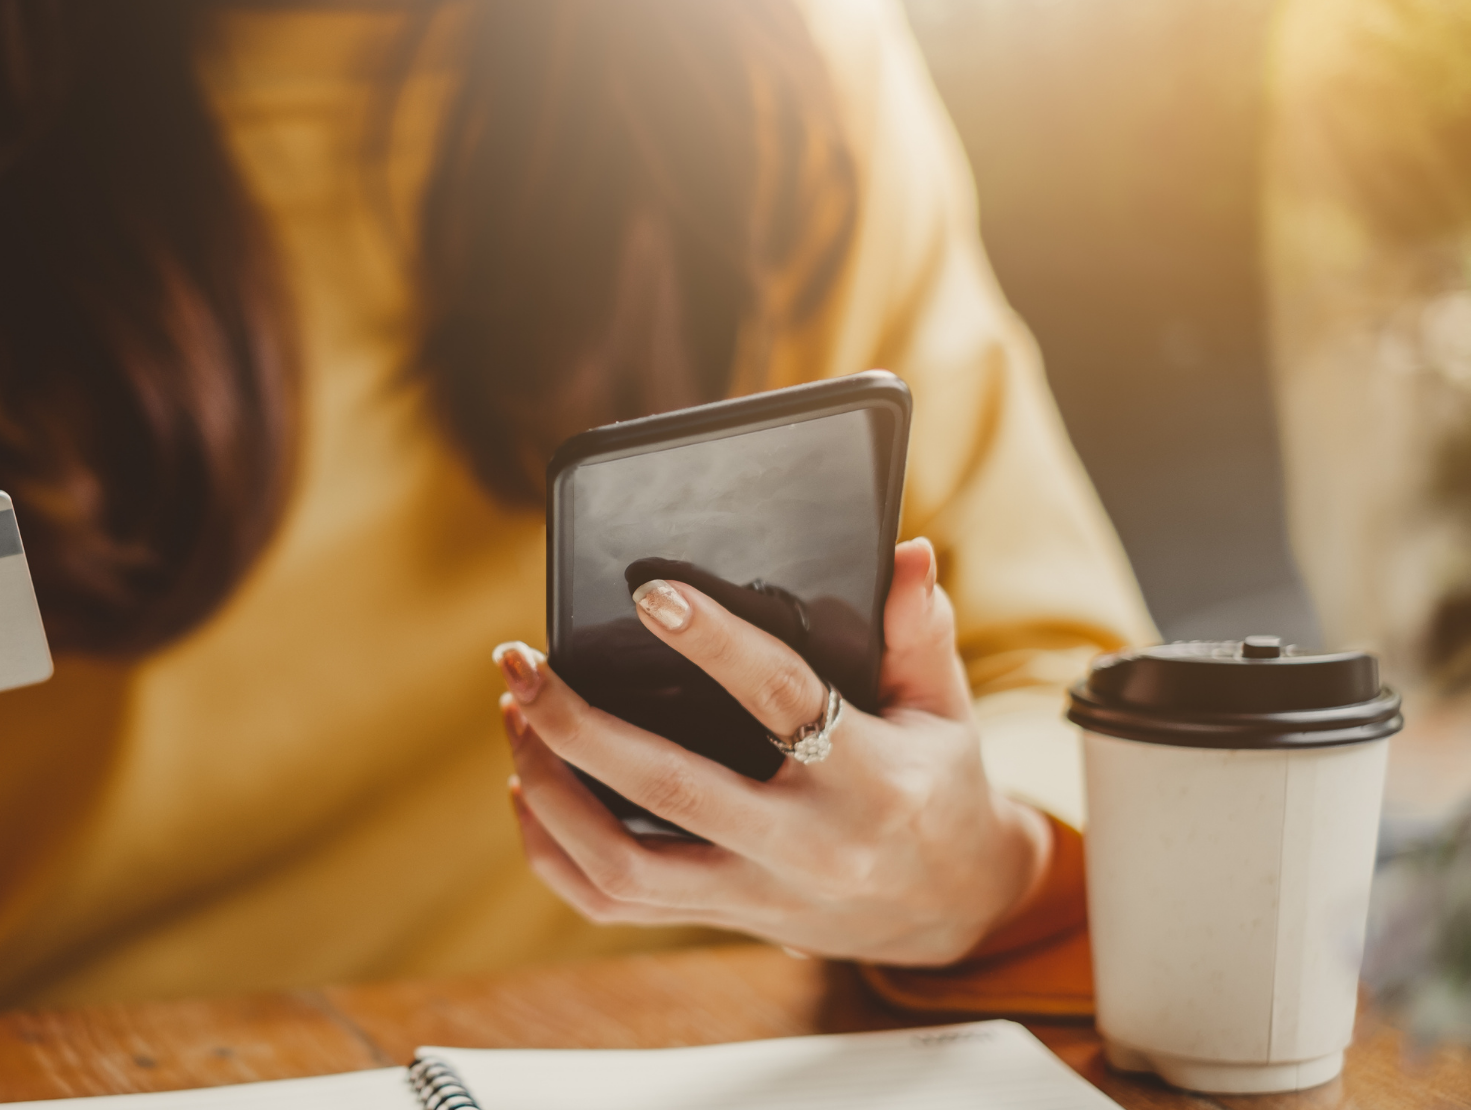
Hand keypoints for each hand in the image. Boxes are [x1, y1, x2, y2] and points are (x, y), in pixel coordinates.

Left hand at [495, 538, 1049, 964]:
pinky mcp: (721, 918)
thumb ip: (919, 631)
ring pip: (622, 865)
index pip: (781, 699)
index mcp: (869, 778)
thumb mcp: (945, 708)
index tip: (649, 593)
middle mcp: (805, 845)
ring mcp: (756, 893)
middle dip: (578, 725)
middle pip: (669, 790)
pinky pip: (612, 904)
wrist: (953, 909)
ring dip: (549, 791)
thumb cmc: (937, 787)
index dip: (714, 644)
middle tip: (521, 663)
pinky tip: (528, 788)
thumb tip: (904, 552)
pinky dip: (553, 852)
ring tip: (517, 716)